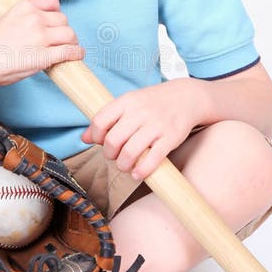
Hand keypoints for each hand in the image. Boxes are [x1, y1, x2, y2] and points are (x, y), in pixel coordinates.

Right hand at [0, 0, 83, 85]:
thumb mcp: (5, 19)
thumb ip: (23, 19)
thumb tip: (34, 27)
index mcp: (25, 7)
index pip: (52, 2)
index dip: (56, 13)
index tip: (55, 21)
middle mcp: (35, 18)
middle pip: (63, 19)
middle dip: (63, 29)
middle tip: (60, 39)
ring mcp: (41, 36)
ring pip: (69, 34)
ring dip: (71, 41)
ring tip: (69, 48)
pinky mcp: (45, 55)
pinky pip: (69, 51)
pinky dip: (76, 53)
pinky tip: (77, 56)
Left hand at [80, 79, 205, 179]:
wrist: (187, 97)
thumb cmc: (152, 103)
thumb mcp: (129, 103)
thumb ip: (107, 119)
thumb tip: (84, 138)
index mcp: (126, 101)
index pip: (100, 121)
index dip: (97, 137)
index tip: (102, 142)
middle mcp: (140, 112)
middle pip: (113, 141)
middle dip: (110, 154)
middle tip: (115, 156)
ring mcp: (156, 125)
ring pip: (130, 153)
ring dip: (123, 165)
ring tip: (126, 166)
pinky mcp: (170, 138)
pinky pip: (152, 159)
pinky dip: (142, 171)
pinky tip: (138, 173)